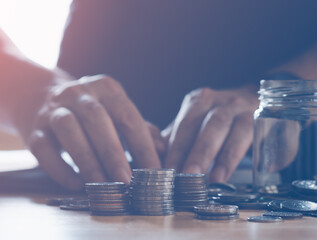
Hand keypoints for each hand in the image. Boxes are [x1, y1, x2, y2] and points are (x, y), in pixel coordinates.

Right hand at [20, 75, 162, 189]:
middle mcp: (79, 93)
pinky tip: (75, 184)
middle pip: (97, 120)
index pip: (128, 117)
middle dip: (113, 153)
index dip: (143, 145)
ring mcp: (53, 109)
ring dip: (87, 160)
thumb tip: (163, 150)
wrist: (37, 94)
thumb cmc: (89, 110)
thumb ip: (140, 128)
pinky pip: (43, 148)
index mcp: (106, 88)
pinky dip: (59, 168)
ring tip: (102, 185)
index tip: (155, 172)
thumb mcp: (116, 110)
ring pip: (69, 130)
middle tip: (126, 181)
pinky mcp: (33, 128)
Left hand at [163, 86, 258, 181]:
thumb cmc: (217, 120)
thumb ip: (174, 140)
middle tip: (189, 174)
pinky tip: (255, 170)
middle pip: (212, 124)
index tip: (167, 171)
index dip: (176, 148)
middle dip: (200, 150)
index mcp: (201, 101)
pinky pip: (267, 132)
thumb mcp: (195, 124)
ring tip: (216, 178)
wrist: (253, 98)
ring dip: (226, 154)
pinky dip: (263, 150)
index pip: (186, 124)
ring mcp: (247, 108)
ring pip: (238, 128)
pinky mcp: (266, 119)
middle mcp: (224, 101)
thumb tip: (153, 159)